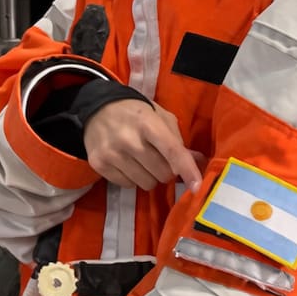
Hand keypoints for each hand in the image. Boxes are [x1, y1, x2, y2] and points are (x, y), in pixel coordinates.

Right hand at [83, 99, 203, 191]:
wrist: (97, 108)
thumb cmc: (137, 113)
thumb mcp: (161, 117)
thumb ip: (179, 140)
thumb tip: (199, 162)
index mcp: (148, 123)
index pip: (172, 151)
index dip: (187, 170)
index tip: (197, 187)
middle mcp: (129, 140)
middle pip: (162, 173)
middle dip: (168, 171)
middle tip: (161, 159)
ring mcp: (112, 153)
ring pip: (146, 183)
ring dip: (151, 176)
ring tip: (144, 161)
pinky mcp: (99, 164)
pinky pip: (128, 185)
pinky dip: (133, 179)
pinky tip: (129, 163)